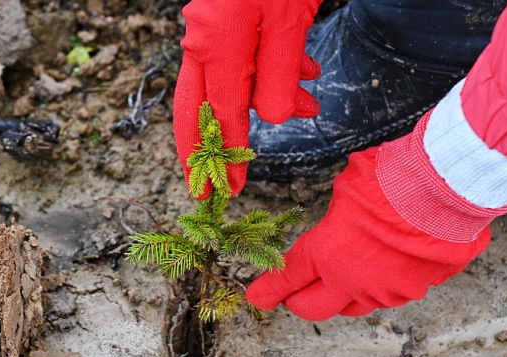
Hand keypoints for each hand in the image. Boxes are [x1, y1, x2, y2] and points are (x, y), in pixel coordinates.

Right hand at [173, 0, 322, 198]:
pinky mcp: (225, 14)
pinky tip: (304, 71)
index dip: (227, 155)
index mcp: (215, 44)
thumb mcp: (290, 24)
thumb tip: (271, 118)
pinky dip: (269, 70)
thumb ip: (278, 77)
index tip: (230, 189)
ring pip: (227, 79)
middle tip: (212, 184)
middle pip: (197, 106)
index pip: (219, 115)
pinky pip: (239, 55)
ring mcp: (209, 24)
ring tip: (309, 106)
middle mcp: (202, 38)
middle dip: (209, 147)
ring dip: (266, 97)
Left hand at [244, 108, 506, 319]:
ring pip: (356, 304)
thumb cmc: (393, 179)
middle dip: (300, 301)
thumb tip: (339, 220)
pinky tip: (388, 262)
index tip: (257, 298)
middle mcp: (353, 281)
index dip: (269, 290)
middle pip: (314, 308)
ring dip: (345, 292)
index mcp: (327, 254)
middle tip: (295, 294)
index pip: (289, 279)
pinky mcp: (419, 288)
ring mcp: (388, 290)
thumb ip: (336, 216)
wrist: (447, 189)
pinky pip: (394, 292)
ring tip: (346, 272)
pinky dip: (385, 281)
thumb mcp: (348, 187)